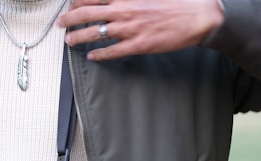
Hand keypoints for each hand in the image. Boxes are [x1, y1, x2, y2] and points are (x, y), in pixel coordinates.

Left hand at [56, 0, 223, 60]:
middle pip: (87, 13)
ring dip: (78, 37)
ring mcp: (130, 29)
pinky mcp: (138, 45)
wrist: (199, 16)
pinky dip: (99, 54)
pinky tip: (91, 56)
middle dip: (69, 19)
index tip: (71, 5)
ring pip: (95, 33)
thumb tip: (115, 1)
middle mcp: (125, 10)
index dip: (78, 1)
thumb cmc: (177, 2)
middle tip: (61, 24)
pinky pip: (112, 51)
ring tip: (69, 41)